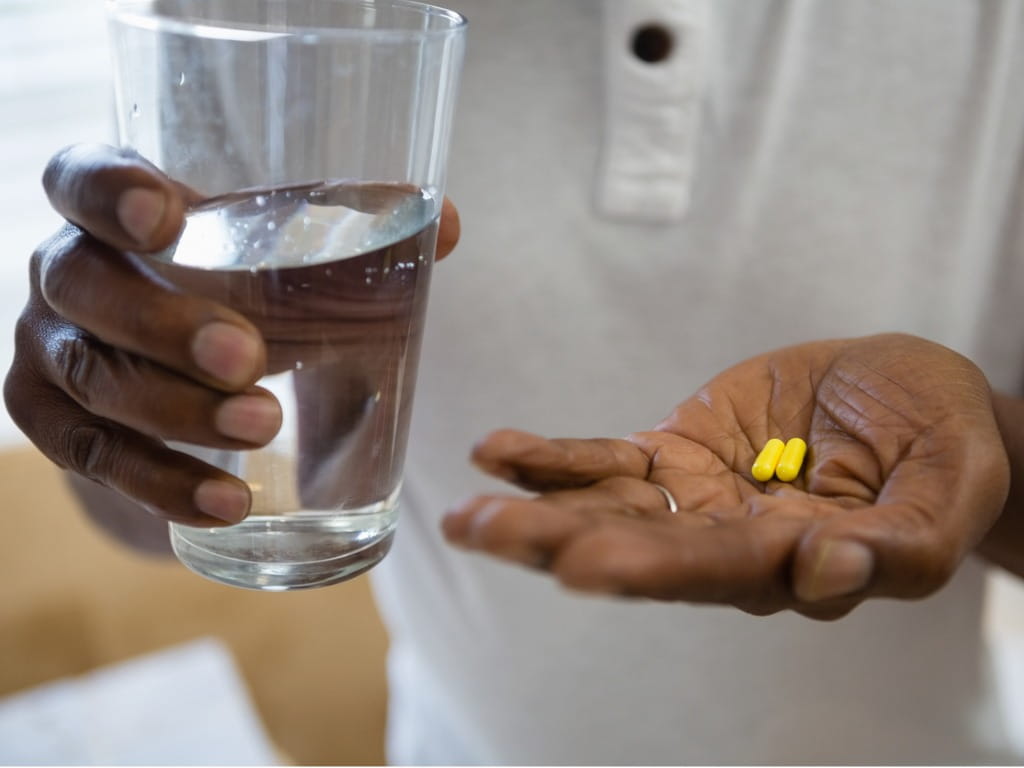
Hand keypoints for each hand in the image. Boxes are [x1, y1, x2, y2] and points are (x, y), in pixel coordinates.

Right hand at [5, 143, 459, 526]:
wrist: (181, 388)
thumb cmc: (241, 304)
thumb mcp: (285, 267)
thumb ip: (357, 240)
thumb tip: (446, 223)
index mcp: (115, 213)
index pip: (81, 178)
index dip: (107, 191)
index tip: (164, 216)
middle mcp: (68, 274)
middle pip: (83, 285)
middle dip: (164, 324)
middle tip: (249, 358)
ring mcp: (50, 351)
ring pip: (92, 379)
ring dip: (177, 412)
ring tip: (264, 429)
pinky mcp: (58, 426)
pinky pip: (95, 459)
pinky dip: (161, 482)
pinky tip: (226, 504)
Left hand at [443, 334, 1009, 619]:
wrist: (910, 394)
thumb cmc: (944, 445)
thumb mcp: (949, 491)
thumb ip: (901, 546)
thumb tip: (825, 574)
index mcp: (797, 564)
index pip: (717, 573)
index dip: (653, 568)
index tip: (586, 564)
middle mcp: (730, 544)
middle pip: (636, 550)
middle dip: (555, 543)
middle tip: (483, 533)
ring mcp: (696, 499)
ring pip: (605, 511)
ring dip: (532, 508)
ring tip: (465, 513)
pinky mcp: (676, 453)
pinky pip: (606, 461)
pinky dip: (552, 458)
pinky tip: (496, 453)